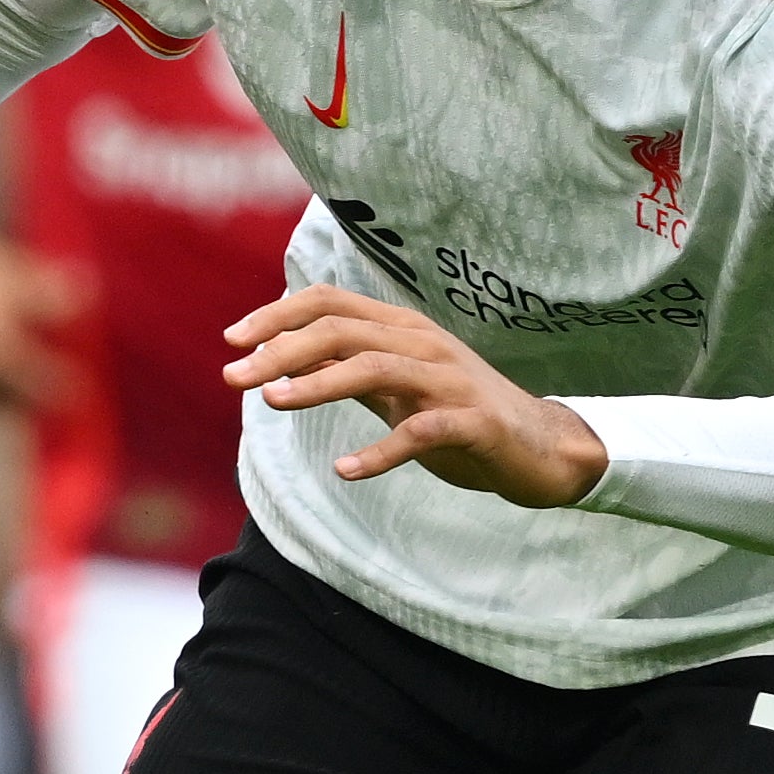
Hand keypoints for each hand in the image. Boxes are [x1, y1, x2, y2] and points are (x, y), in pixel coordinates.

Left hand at [227, 283, 610, 506]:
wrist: (542, 449)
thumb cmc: (458, 415)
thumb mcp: (393, 388)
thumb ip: (344, 369)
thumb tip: (278, 362)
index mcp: (401, 329)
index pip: (329, 303)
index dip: (278, 315)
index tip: (231, 340)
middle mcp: (424, 344)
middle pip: (342, 330)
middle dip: (281, 351)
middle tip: (233, 377)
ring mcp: (452, 381)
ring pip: (376, 367)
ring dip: (319, 384)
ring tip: (273, 403)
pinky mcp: (476, 422)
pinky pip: (422, 431)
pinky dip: (380, 451)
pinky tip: (345, 470)